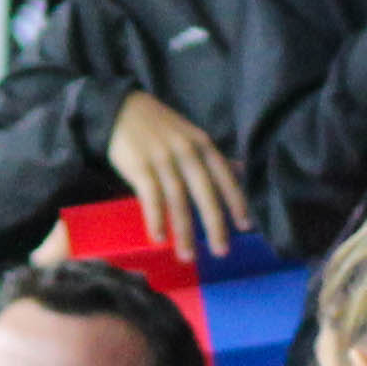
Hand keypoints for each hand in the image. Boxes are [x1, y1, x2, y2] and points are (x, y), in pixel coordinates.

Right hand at [103, 92, 249, 260]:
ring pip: (178, 200)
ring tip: (188, 256)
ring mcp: (162, 159)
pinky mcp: (139, 166)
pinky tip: (159, 238)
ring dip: (184, 231)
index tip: (245, 226)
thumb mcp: (190, 135)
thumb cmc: (160, 127)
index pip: (224, 176)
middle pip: (204, 192)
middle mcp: (187, 152)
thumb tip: (240, 171)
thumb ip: (210, 157)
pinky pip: (151, 197)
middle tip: (221, 251)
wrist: (121, 109)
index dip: (236, 201)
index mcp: (202, 144)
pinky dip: (156, 219)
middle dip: (214, 224)